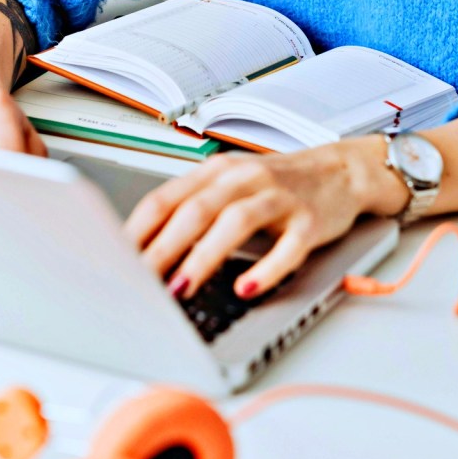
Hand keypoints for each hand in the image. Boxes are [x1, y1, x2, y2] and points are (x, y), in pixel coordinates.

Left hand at [124, 138, 406, 299]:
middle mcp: (243, 178)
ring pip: (235, 222)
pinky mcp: (310, 220)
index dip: (138, 230)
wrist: (343, 171)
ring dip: (204, 256)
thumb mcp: (228, 186)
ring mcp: (279, 197)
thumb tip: (145, 252)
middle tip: (140, 282)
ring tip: (182, 288)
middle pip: (195, 210)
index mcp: (215, 171)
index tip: (115, 260)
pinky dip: (268, 268)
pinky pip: (289, 245)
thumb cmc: (277, 184)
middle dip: (163, 248)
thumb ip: (191, 211)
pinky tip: (248, 287)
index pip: (165, 198)